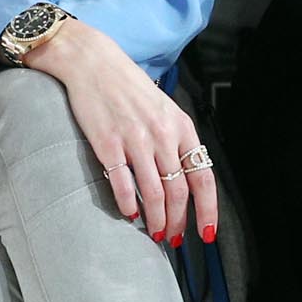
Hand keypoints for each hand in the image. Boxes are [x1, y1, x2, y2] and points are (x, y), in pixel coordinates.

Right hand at [27, 26, 218, 244]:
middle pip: (179, 191)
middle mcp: (162, 135)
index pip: (203, 178)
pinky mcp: (108, 143)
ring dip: (156, 219)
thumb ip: (176, 142)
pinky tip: (129, 214)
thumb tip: (185, 179)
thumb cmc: (129, 88)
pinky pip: (123, 184)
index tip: (207, 233)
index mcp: (182, 128)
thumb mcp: (165, 110)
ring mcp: (135, 140)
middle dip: (178, 221)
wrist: (93, 63)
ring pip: (154, 192)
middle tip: (172, 237)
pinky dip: (128, 204)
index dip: (208, 210)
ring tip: (154, 232)